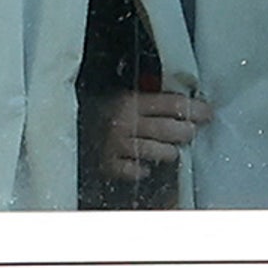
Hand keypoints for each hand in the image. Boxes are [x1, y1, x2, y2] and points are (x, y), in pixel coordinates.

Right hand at [93, 92, 213, 181]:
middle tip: (190, 132)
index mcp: (128, 101)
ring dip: (170, 152)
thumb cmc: (94, 109)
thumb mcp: (118, 96)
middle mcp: (125, 123)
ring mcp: (117, 146)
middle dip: (187, 132)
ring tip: (171, 149)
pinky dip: (144, 169)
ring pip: (160, 152)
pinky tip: (145, 164)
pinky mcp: (110, 166)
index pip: (173, 104)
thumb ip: (146, 100)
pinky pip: (138, 171)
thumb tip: (183, 102)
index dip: (195, 109)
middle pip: (171, 129)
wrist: (60, 126)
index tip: (207, 113)